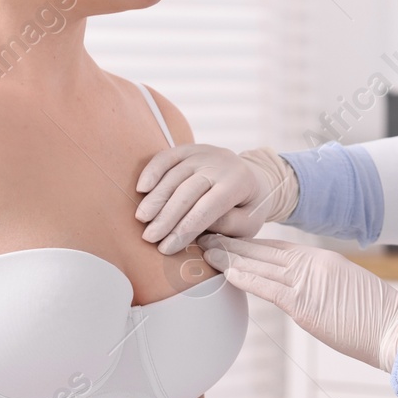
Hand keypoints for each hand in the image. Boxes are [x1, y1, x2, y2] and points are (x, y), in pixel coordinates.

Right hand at [136, 145, 297, 254]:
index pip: (208, 208)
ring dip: (156, 198)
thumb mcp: (249, 224)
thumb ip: (227, 226)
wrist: (256, 178)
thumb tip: (198, 230)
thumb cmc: (249, 207)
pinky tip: (141, 188)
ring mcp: (204, 153)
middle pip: (187, 191)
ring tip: (142, 219)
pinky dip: (152, 171)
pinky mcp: (190, 149)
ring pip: (174, 175)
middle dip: (166, 216)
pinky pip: (167, 157)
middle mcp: (220, 164)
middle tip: (149, 237)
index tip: (166, 248)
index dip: (185, 229)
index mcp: (238, 183)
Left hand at [195, 234, 397, 370]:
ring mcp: (308, 282)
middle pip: (262, 250)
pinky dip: (245, 278)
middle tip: (204, 234)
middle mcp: (312, 264)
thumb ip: (320, 287)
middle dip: (232, 243)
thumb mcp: (346, 291)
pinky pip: (268, 287)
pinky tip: (226, 273)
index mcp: (321, 260)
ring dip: (229, 257)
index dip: (249, 244)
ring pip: (259, 264)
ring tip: (204, 249)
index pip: (276, 248)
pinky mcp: (306, 304)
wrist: (397, 330)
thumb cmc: (378, 318)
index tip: (227, 238)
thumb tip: (302, 295)